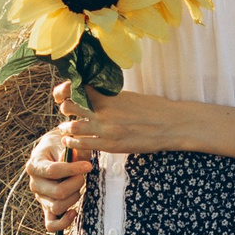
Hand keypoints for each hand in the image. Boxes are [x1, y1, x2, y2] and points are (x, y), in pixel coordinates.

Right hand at [26, 120, 87, 232]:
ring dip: (74, 198)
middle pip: (57, 192)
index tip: (88, 165)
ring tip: (80, 186)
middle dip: (76, 184)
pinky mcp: (47, 208)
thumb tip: (75, 157)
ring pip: (57, 207)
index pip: (53, 171)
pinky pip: (51, 225)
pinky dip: (64, 222)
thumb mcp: (65, 140)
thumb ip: (70, 148)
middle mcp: (34, 183)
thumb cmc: (63, 145)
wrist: (56, 151)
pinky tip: (74, 212)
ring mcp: (40, 197)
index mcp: (35, 165)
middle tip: (84, 175)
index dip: (73, 169)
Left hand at [57, 82, 188, 157]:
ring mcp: (106, 129)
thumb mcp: (128, 96)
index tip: (64, 94)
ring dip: (66, 128)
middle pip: (70, 107)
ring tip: (65, 129)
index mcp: (108, 96)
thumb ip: (109, 97)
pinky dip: (73, 143)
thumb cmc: (152, 108)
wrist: (170, 124)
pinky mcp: (110, 145)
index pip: (77, 88)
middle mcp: (104, 111)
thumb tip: (94, 96)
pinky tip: (71, 142)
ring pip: (72, 127)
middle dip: (65, 109)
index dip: (66, 91)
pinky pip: (83, 144)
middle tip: (66, 112)